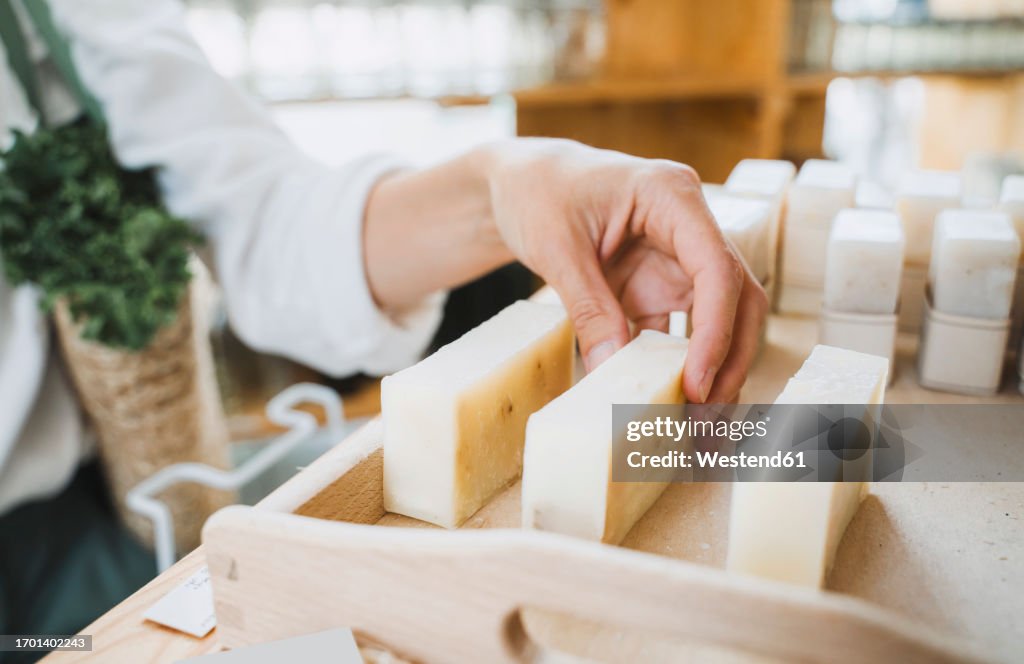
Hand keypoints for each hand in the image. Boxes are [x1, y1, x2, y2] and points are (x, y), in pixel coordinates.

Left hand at [486, 139, 766, 402]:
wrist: (521, 182)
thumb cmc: (539, 193)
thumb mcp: (557, 249)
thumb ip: (588, 308)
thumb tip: (610, 372)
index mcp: (672, 196)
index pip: (717, 268)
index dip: (715, 330)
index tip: (698, 384)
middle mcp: (689, 228)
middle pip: (736, 298)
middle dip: (728, 359)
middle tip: (707, 417)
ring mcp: (677, 260)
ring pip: (719, 320)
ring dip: (713, 371)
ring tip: (698, 426)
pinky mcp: (659, 286)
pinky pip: (680, 333)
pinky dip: (677, 370)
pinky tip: (670, 408)